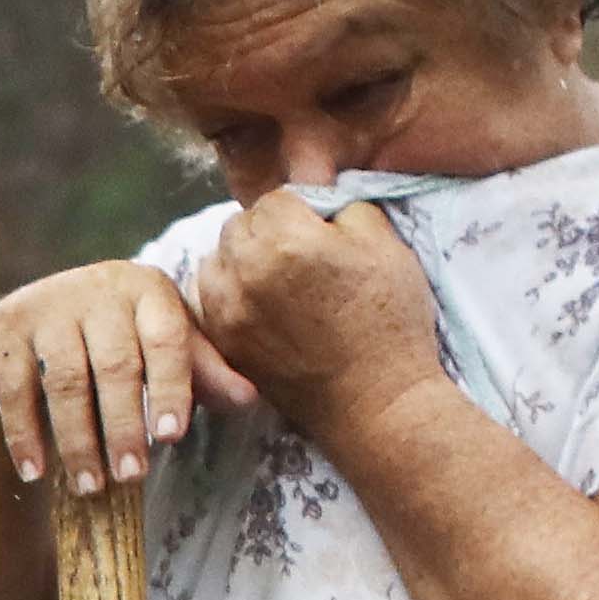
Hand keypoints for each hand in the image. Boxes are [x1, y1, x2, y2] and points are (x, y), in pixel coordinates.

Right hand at [0, 258, 252, 502]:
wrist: (35, 321)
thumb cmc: (120, 341)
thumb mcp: (164, 350)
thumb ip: (202, 373)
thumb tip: (250, 399)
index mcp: (148, 291)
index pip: (166, 341)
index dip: (171, 389)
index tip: (172, 439)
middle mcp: (97, 291)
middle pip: (114, 366)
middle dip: (123, 426)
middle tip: (132, 477)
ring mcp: (45, 308)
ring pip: (63, 381)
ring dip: (78, 440)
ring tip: (91, 489)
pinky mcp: (4, 333)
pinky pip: (13, 389)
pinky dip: (24, 435)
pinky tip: (35, 474)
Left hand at [187, 189, 446, 439]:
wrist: (375, 401)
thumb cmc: (389, 320)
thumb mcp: (385, 245)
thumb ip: (345, 208)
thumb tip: (319, 204)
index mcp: (287, 240)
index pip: (277, 199)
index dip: (303, 210)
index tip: (321, 231)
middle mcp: (246, 271)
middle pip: (241, 226)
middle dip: (268, 232)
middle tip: (301, 256)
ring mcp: (228, 311)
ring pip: (217, 260)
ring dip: (241, 261)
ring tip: (276, 280)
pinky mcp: (224, 342)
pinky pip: (210, 300)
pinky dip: (229, 295)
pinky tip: (261, 306)